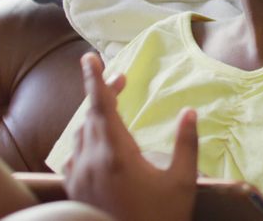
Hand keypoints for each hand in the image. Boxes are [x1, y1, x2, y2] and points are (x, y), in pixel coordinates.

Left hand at [64, 53, 197, 220]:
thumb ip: (186, 144)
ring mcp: (78, 178)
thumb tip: (189, 112)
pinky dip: (85, 140)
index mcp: (116, 154)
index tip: (89, 58)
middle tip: (121, 79)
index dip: (95, 79)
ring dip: (96, 117)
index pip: (101, 106)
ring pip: (81, 135)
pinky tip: (96, 144)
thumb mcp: (182, 183)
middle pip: (91, 116)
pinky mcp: (74, 191)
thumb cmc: (159, 218)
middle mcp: (91, 162)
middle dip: (104, 93)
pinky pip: (73, 155)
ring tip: (114, 109)